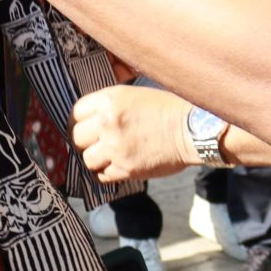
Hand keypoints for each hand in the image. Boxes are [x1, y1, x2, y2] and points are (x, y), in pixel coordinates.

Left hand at [71, 84, 196, 182]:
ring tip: (109, 155)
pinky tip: (118, 166)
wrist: (193, 131)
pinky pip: (102, 175)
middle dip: (86, 140)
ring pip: (87, 159)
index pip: (77, 112)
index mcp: (111, 100)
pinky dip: (107, 173)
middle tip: (97, 142)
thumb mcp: (136, 94)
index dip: (80, 120)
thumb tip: (92, 118)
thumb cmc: (169, 109)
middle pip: (77, 137)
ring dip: (96, 158)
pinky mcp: (126, 169)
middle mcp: (108, 123)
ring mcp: (115, 148)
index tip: (86, 126)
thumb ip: (111, 104)